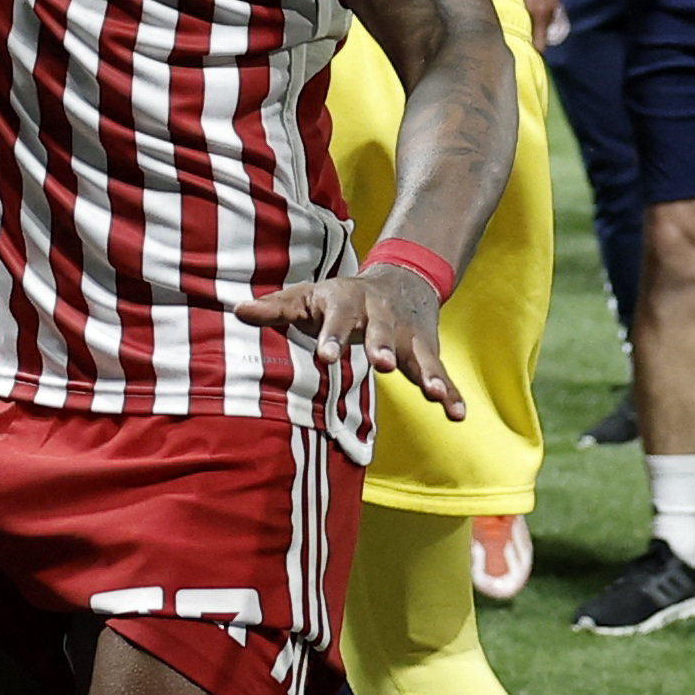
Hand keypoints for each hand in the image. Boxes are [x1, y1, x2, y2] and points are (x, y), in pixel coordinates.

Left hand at [237, 262, 465, 416]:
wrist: (400, 279)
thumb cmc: (340, 298)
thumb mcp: (309, 297)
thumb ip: (277, 308)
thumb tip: (237, 311)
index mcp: (348, 303)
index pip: (338, 319)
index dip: (333, 336)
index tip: (326, 357)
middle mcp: (382, 317)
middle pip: (383, 333)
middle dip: (383, 347)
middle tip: (382, 364)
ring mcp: (407, 337)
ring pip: (420, 356)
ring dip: (429, 375)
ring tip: (437, 396)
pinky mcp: (427, 353)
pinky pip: (442, 375)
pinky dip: (452, 394)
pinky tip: (457, 415)